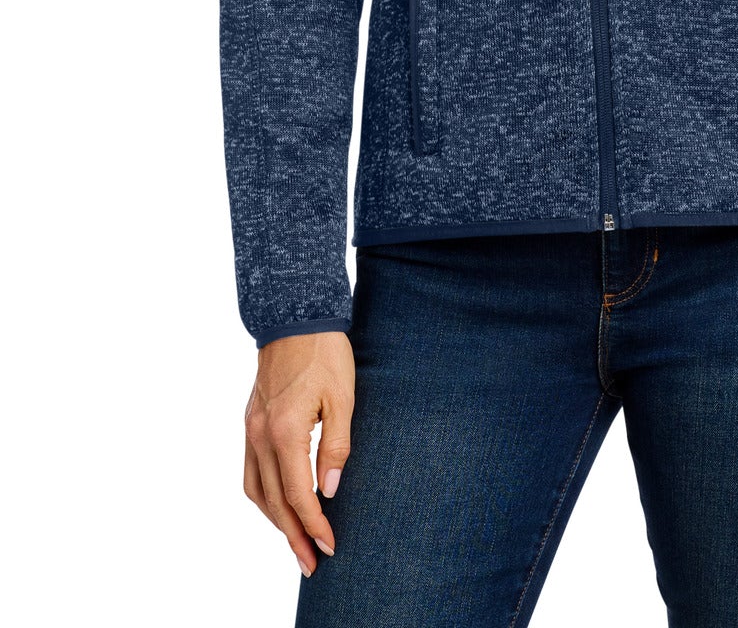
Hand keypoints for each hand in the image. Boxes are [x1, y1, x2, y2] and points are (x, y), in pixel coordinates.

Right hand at [243, 330, 355, 577]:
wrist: (294, 316)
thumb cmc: (324, 353)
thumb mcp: (343, 398)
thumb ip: (337, 446)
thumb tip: (329, 489)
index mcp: (285, 430)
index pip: (297, 494)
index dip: (313, 525)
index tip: (329, 546)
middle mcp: (260, 435)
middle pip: (273, 501)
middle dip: (293, 536)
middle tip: (311, 564)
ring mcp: (250, 429)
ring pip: (256, 491)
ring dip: (275, 521)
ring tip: (295, 543)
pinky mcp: (249, 422)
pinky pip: (250, 471)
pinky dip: (263, 496)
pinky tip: (278, 505)